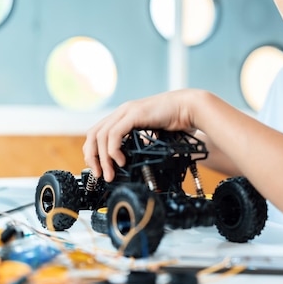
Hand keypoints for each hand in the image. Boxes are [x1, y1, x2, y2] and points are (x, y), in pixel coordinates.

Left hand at [83, 89, 201, 180]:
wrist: (190, 109)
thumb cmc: (176, 122)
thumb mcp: (151, 136)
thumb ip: (139, 144)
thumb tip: (130, 163)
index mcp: (123, 116)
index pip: (97, 133)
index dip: (93, 152)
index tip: (98, 168)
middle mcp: (122, 112)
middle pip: (93, 134)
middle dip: (92, 157)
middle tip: (99, 174)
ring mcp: (127, 111)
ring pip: (102, 136)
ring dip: (103, 158)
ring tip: (110, 172)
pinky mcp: (135, 114)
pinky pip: (115, 134)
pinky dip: (113, 150)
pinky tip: (121, 160)